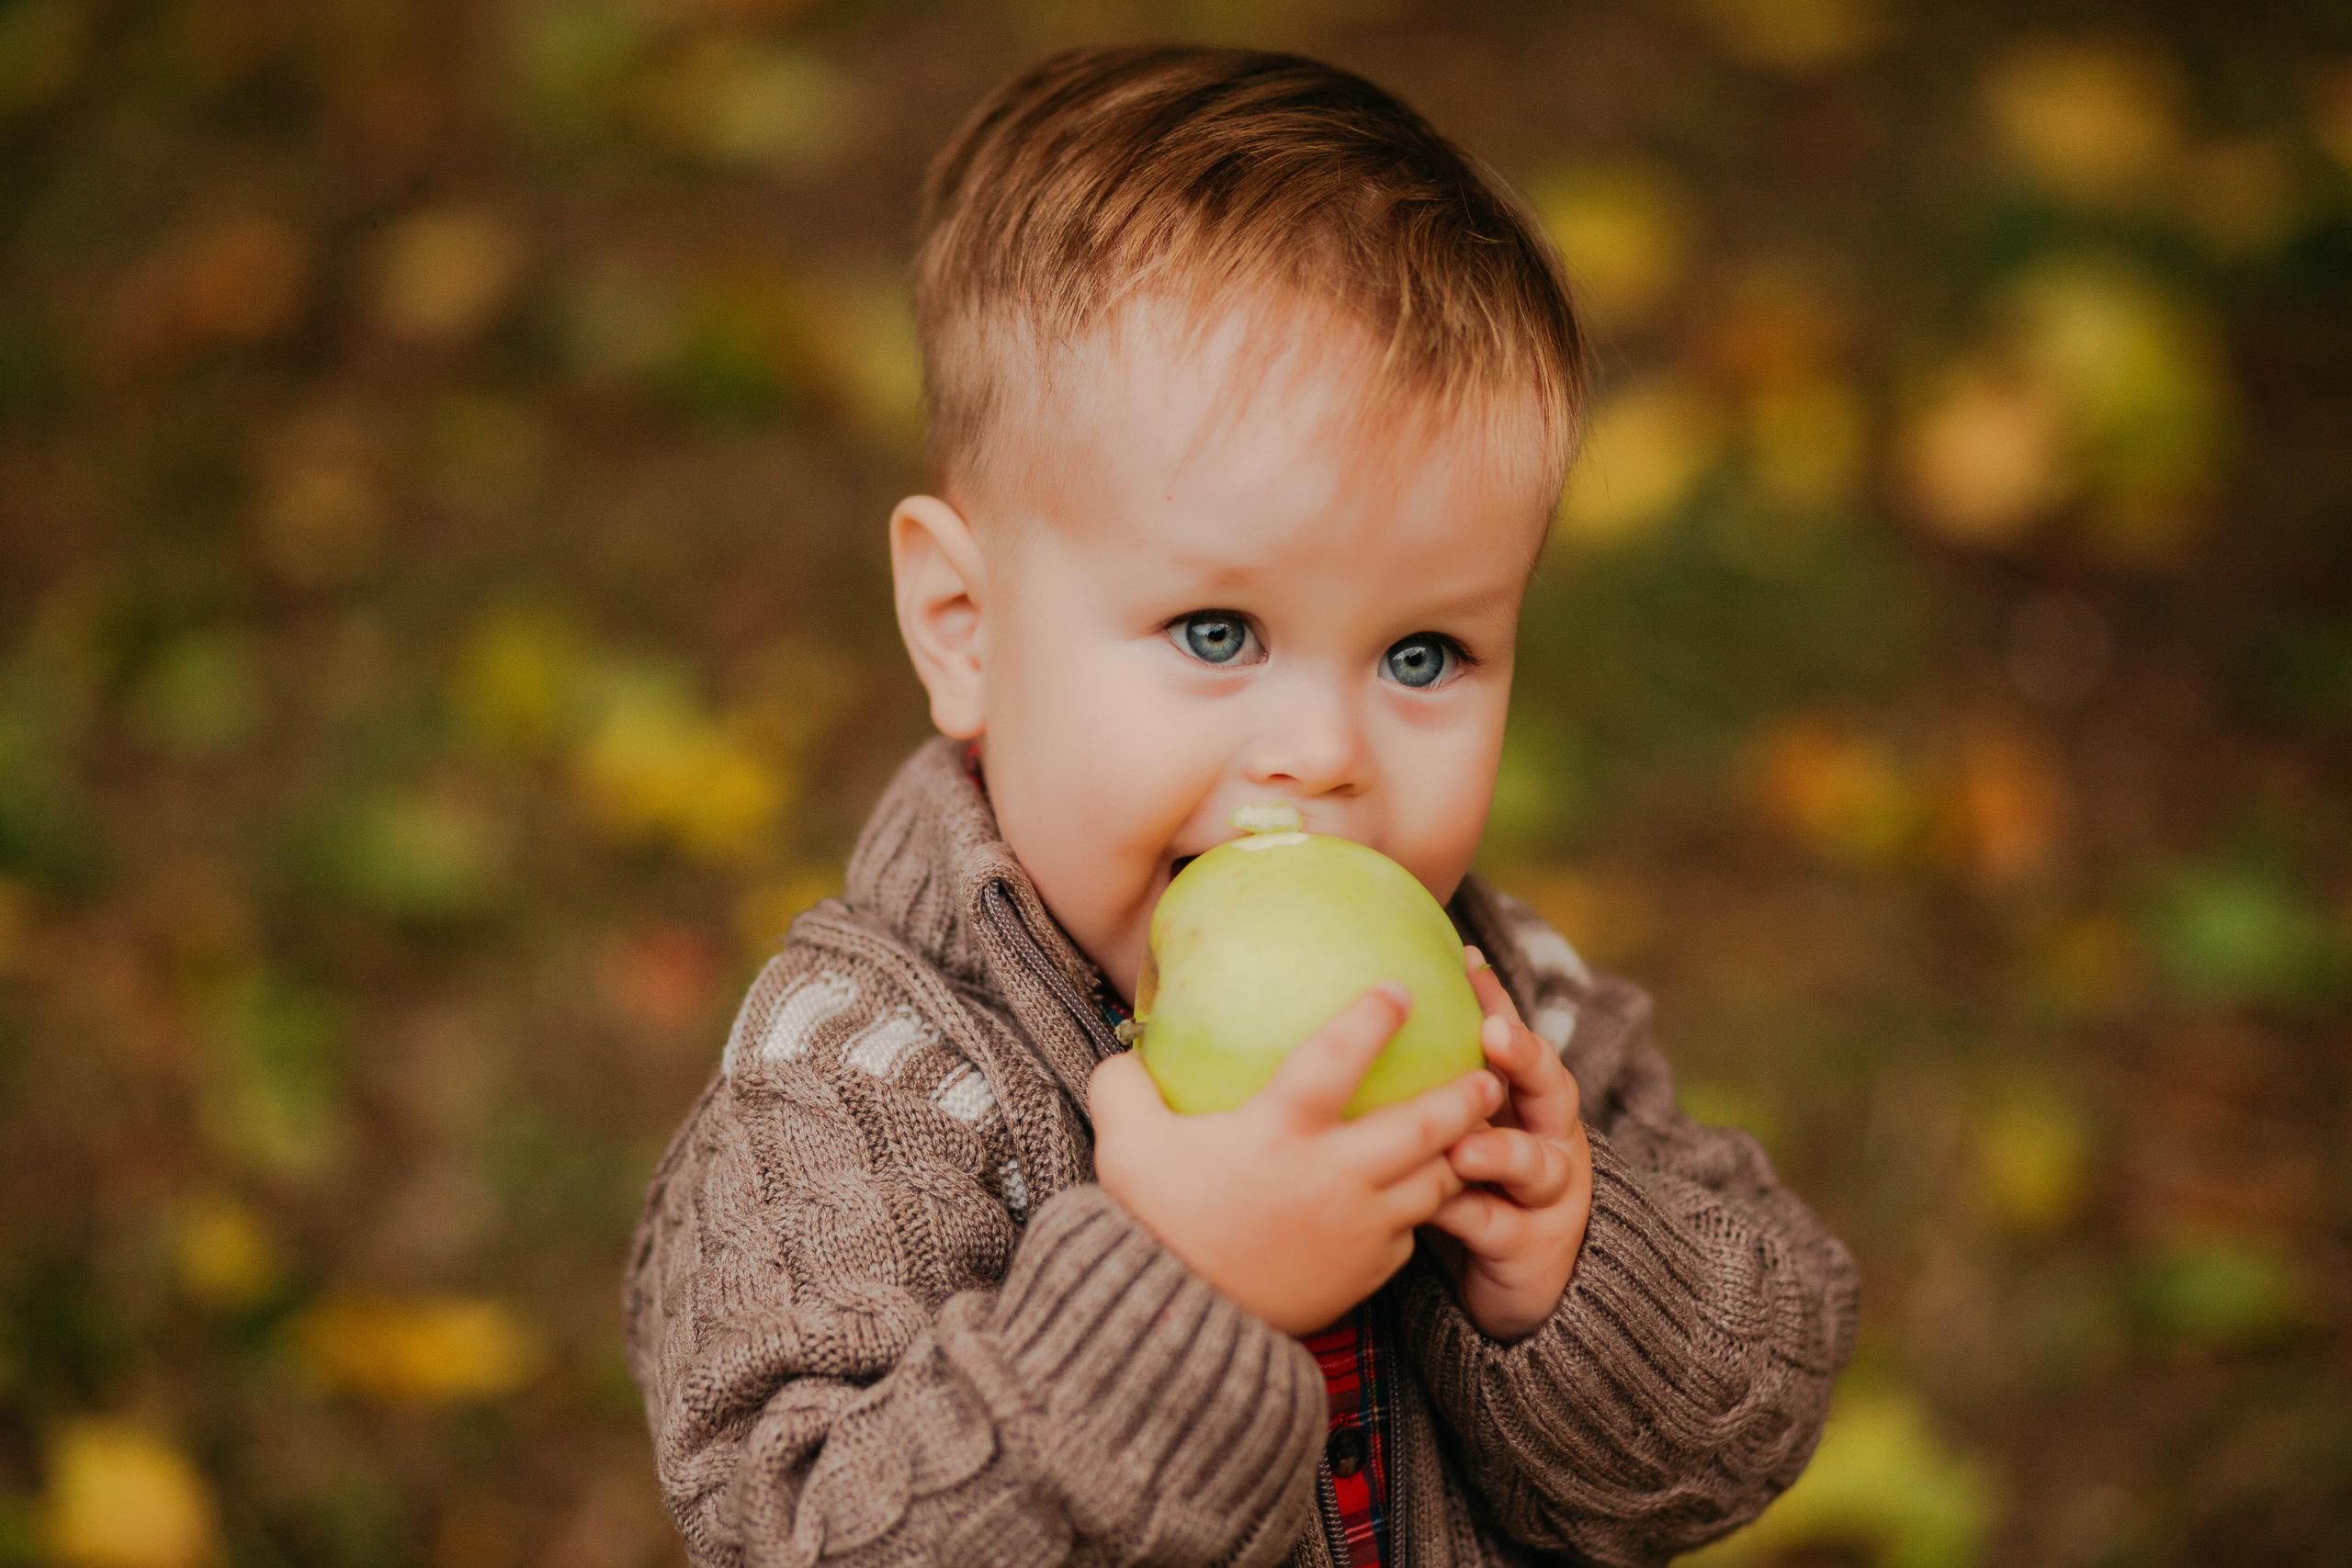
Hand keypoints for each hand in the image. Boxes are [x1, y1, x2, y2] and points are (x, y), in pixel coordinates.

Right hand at [1091, 983, 1503, 1334]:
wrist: (1175, 1326)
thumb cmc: (1152, 1223)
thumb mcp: (1125, 1144)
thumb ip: (1126, 1086)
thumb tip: (1129, 1051)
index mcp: (1279, 1132)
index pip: (1338, 1058)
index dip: (1373, 1018)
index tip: (1401, 989)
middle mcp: (1332, 1177)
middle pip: (1425, 1126)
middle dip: (1465, 1095)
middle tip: (1487, 1073)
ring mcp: (1357, 1228)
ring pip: (1435, 1183)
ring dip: (1457, 1154)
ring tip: (1472, 1133)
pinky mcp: (1366, 1272)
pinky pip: (1408, 1233)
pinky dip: (1418, 1209)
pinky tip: (1416, 1195)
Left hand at [1422, 947, 1594, 1340]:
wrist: (1514, 1281)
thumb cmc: (1468, 1186)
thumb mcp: (1454, 1129)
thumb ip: (1426, 1083)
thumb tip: (1347, 1018)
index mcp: (1527, 1098)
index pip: (1513, 1036)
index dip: (1496, 998)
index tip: (1466, 959)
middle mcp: (1548, 1135)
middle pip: (1551, 1086)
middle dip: (1526, 1057)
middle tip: (1493, 1035)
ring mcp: (1547, 1193)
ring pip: (1534, 1163)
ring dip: (1501, 1150)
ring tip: (1465, 1145)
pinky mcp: (1530, 1245)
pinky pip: (1498, 1224)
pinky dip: (1467, 1214)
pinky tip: (1434, 1207)